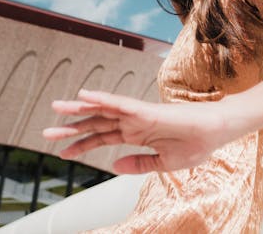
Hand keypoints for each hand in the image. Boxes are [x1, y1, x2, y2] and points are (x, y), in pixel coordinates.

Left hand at [43, 90, 233, 173]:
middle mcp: (133, 122)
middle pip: (96, 124)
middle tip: (46, 133)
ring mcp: (138, 114)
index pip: (102, 138)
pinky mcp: (146, 111)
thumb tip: (114, 167)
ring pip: (102, 110)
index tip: (62, 153)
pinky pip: (119, 103)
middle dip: (71, 128)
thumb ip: (139, 164)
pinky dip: (101, 98)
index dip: (81, 145)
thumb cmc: (196, 145)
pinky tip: (85, 96)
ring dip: (79, 109)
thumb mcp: (163, 164)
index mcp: (136, 135)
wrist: (216, 133)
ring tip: (56, 108)